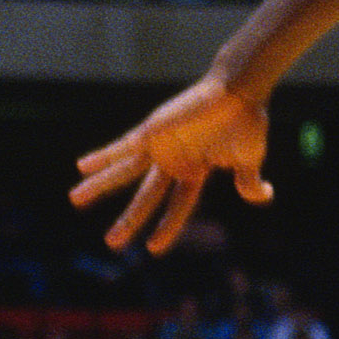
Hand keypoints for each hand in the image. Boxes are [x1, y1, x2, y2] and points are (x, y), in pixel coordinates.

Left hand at [69, 74, 272, 254]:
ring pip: (124, 171)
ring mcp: (160, 145)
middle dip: (128, 220)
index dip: (166, 227)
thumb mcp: (249, 159)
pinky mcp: (152, 129)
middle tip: (112, 243)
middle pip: (145, 196)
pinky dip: (105, 155)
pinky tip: (83, 165)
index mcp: (195, 170)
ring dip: (100, 184)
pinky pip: (123, 145)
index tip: (152, 249)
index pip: (178, 206)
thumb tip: (263, 196)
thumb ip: (249, 182)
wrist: (240, 89)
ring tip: (75, 198)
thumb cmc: (247, 121)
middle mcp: (173, 160)